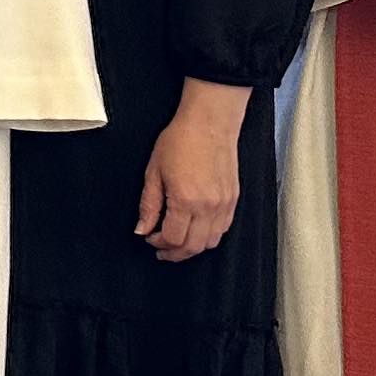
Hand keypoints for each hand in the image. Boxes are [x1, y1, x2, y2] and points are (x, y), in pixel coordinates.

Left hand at [138, 86, 246, 258]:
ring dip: (192, 247)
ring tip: (178, 241)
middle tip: (161, 249)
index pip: (173, 238)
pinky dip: (209, 236)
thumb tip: (143, 228)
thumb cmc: (181, 141)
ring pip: (210, 242)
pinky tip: (196, 229)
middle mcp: (208, 207)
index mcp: (186, 201)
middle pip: (193, 247)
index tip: (149, 237)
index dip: (158, 242)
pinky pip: (223, 229)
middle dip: (174, 253)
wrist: (209, 123)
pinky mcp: (233, 199)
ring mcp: (224, 204)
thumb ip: (149, 205)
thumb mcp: (154, 172)